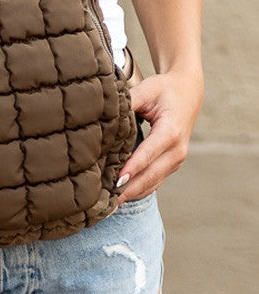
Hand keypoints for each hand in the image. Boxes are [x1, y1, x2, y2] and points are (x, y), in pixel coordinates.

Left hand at [116, 70, 203, 204]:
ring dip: (132, 193)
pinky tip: (121, 194)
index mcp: (171, 131)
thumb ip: (127, 104)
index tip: (116, 181)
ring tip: (109, 203)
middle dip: (129, 189)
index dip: (131, 169)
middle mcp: (177, 150)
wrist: (187, 93)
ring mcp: (177, 160)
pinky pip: (155, 181)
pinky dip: (139, 189)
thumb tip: (106, 119)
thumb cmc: (164, 90)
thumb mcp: (146, 90)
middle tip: (106, 201)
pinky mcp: (172, 164)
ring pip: (153, 183)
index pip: (148, 154)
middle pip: (151, 175)